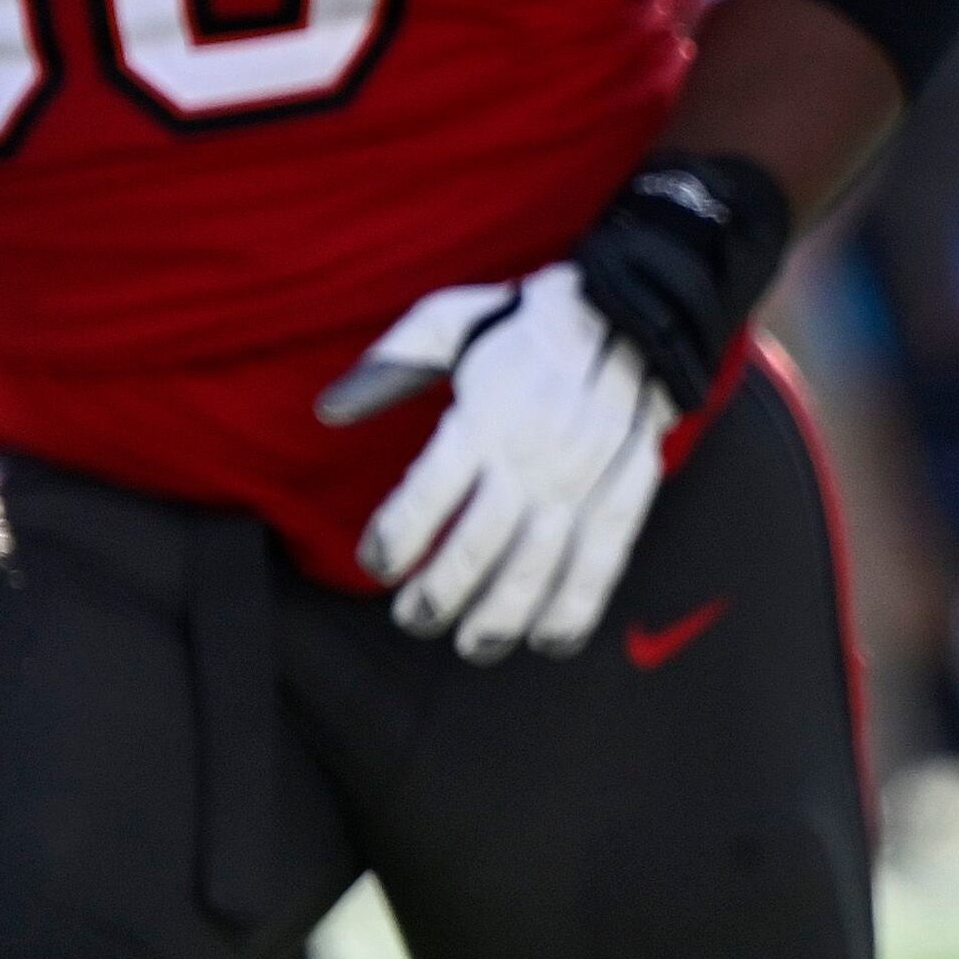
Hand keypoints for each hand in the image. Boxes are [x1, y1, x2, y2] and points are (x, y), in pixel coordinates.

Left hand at [318, 263, 665, 658]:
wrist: (630, 313)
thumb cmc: (523, 321)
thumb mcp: (448, 320)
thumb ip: (389, 365)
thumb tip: (328, 410)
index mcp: (485, 416)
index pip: (428, 494)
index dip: (396, 538)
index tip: (377, 566)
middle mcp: (532, 458)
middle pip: (479, 545)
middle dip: (440, 595)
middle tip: (413, 620)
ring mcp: (582, 483)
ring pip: (537, 566)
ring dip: (501, 615)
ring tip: (471, 645)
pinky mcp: (625, 495)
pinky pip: (601, 563)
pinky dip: (576, 608)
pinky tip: (548, 641)